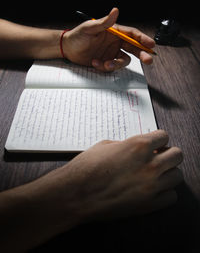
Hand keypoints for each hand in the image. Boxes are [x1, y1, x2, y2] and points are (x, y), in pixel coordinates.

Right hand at [58, 130, 182, 225]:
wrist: (76, 193)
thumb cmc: (87, 167)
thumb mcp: (106, 146)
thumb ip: (127, 145)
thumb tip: (137, 149)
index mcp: (138, 145)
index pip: (164, 136)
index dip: (159, 139)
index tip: (155, 144)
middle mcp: (149, 165)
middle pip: (177, 154)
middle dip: (168, 154)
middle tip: (159, 157)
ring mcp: (150, 186)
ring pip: (177, 175)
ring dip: (168, 172)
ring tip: (156, 174)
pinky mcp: (148, 205)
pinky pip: (171, 196)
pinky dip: (165, 192)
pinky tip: (153, 189)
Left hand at [63, 8, 154, 71]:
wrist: (68, 49)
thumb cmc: (77, 35)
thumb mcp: (90, 28)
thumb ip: (104, 22)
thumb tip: (115, 11)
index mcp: (114, 32)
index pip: (132, 34)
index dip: (142, 39)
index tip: (150, 44)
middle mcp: (115, 42)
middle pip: (133, 48)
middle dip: (142, 54)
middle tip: (148, 59)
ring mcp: (111, 53)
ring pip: (123, 60)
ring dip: (116, 64)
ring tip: (105, 64)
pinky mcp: (106, 62)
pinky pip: (111, 67)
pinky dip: (104, 67)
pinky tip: (95, 62)